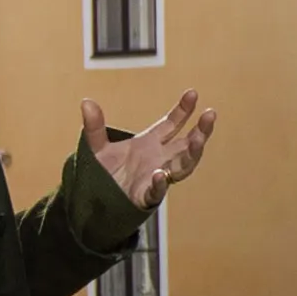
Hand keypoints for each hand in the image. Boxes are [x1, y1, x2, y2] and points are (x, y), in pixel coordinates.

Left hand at [83, 90, 215, 209]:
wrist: (96, 202)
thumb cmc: (104, 174)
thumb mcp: (97, 147)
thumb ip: (94, 127)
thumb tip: (86, 102)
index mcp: (150, 144)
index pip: (172, 124)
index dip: (183, 110)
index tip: (192, 93)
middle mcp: (159, 159)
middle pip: (187, 144)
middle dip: (201, 130)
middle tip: (210, 114)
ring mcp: (156, 178)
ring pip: (183, 166)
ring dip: (192, 154)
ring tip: (198, 140)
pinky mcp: (145, 197)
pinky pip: (156, 191)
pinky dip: (159, 183)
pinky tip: (160, 174)